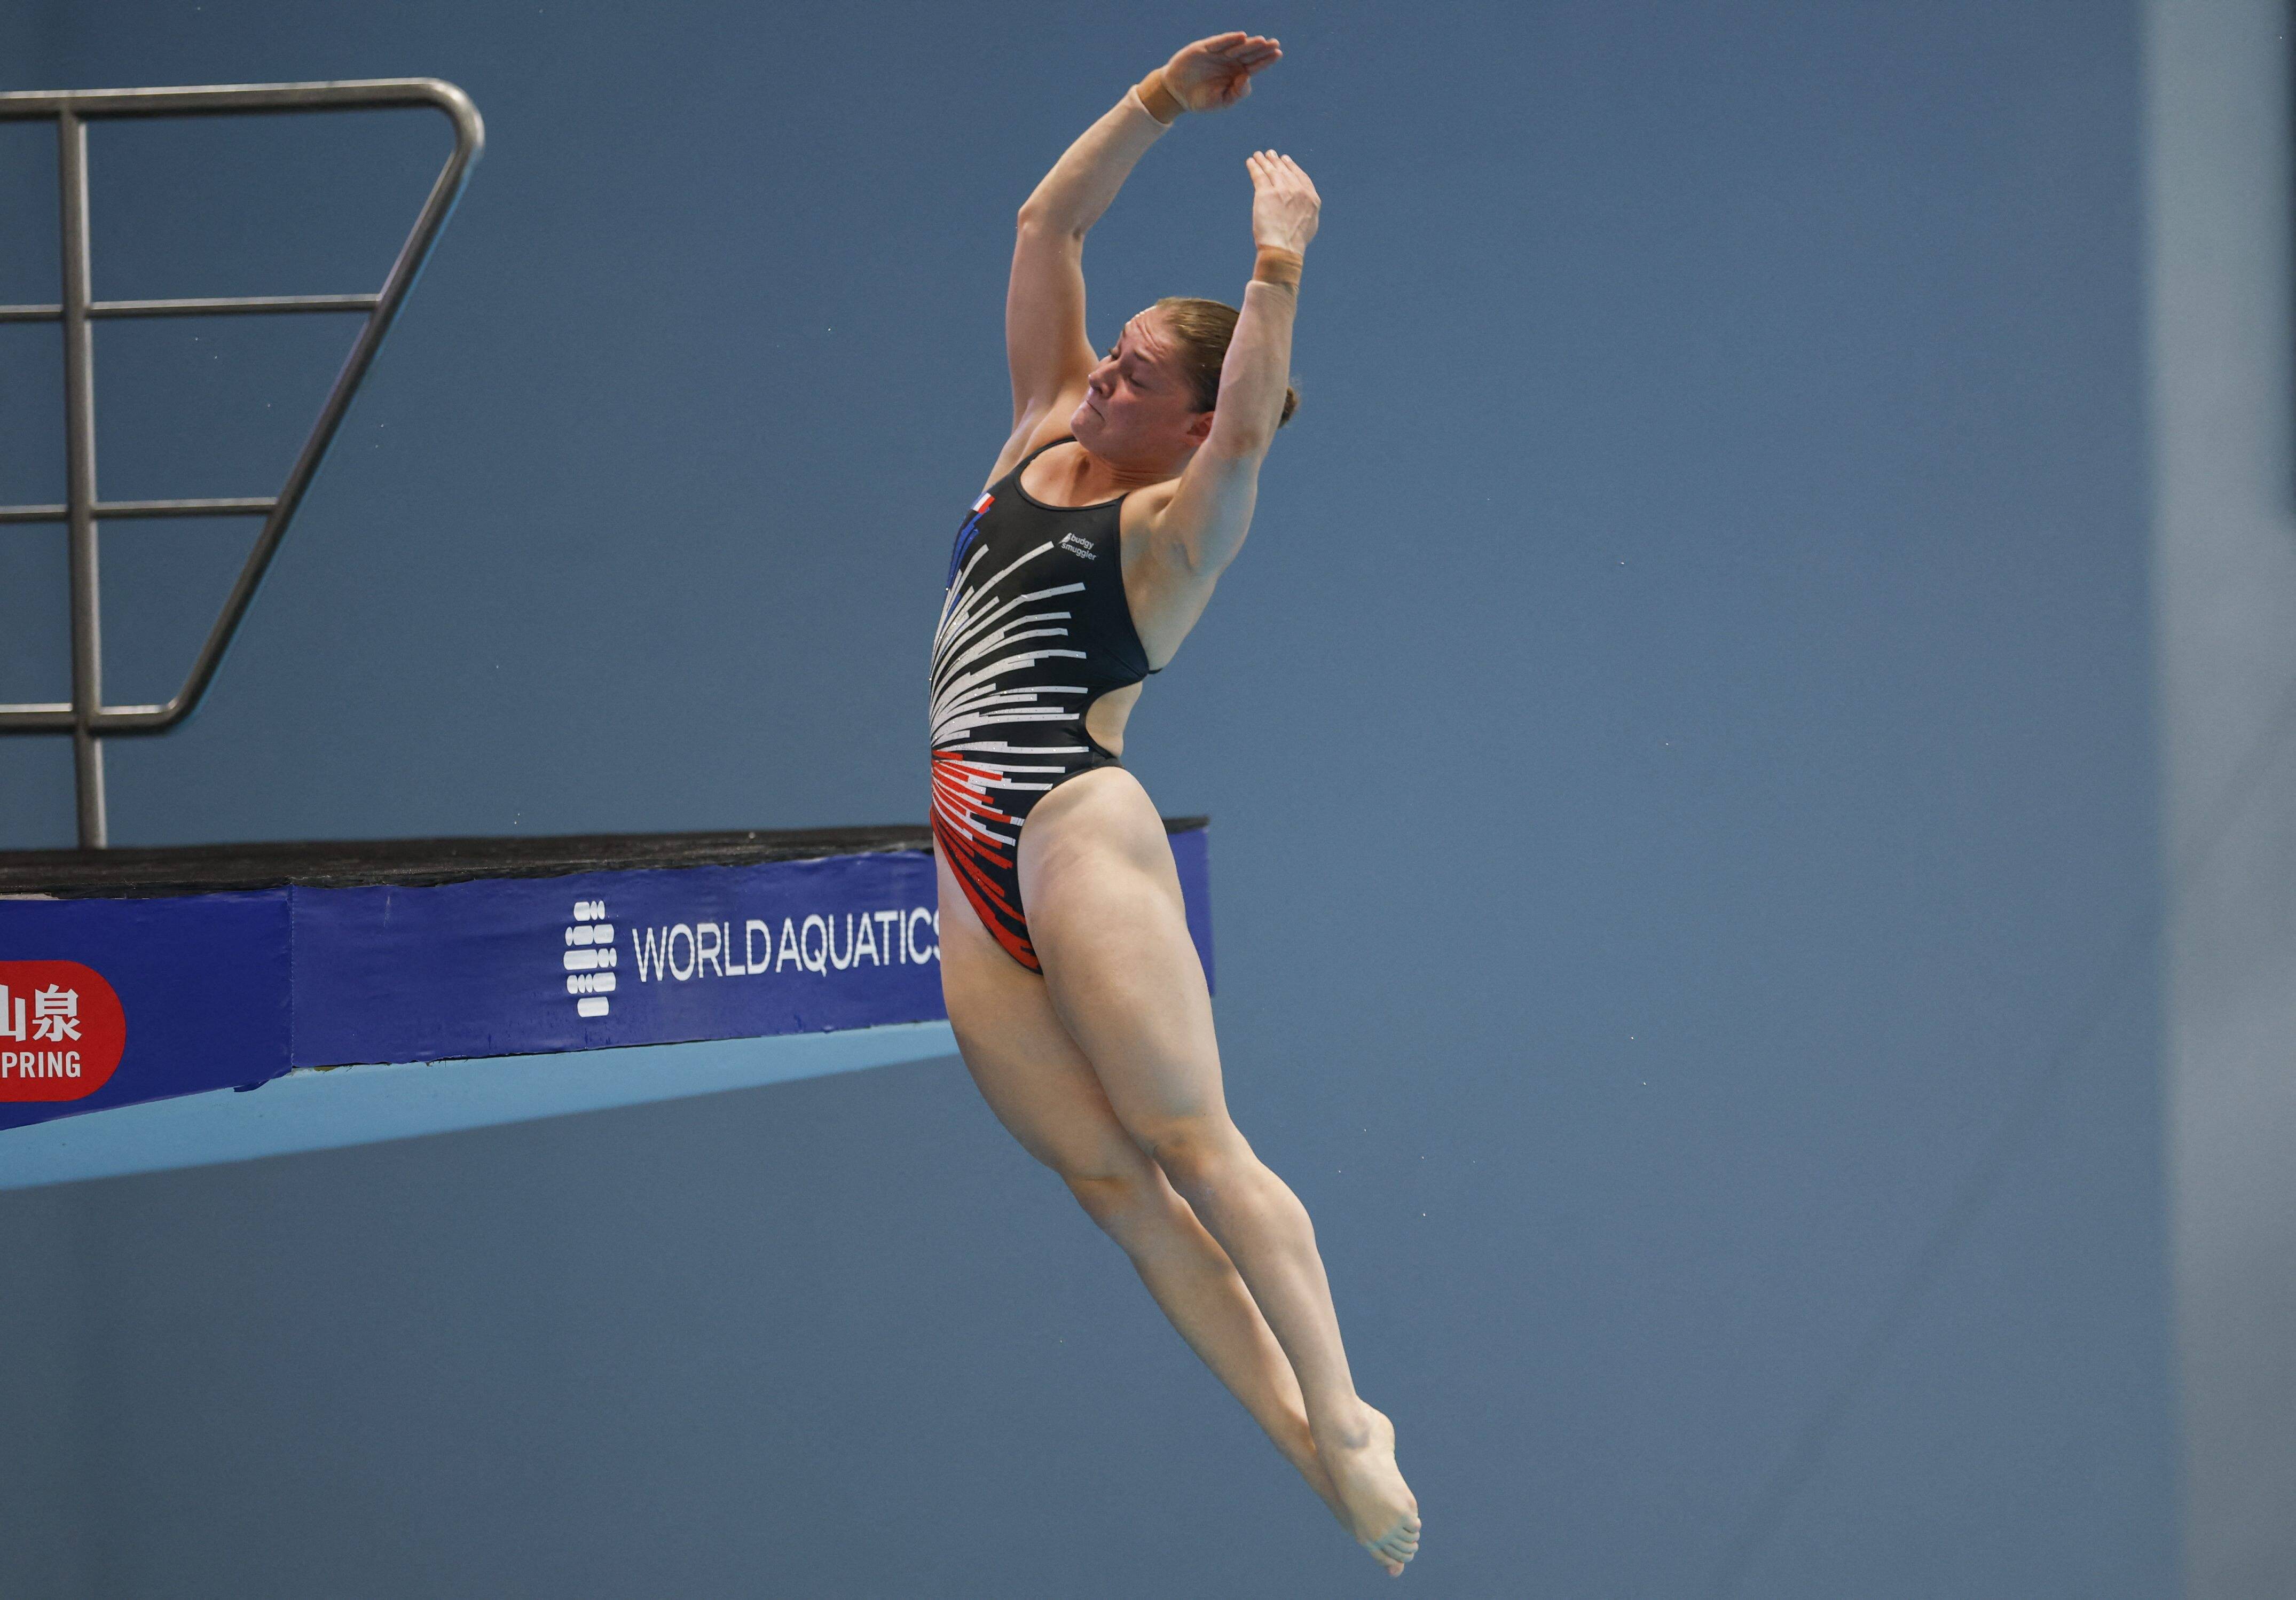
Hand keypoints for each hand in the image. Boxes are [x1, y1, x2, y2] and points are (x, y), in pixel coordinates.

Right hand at [1163, 31, 1281, 113]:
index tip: (1278, 54)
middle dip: (1262, 49)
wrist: (1177, 94)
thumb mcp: (1221, 101)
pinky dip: (1229, 39)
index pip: (1255, 66)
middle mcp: (1230, 62)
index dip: (1266, 60)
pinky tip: (1241, 37)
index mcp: (1237, 75)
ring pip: (1237, 47)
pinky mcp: (1205, 48)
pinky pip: (1219, 43)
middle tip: (1275, 43)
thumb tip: (1247, 77)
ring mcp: (1218, 54)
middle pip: (1249, 54)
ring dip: (1249, 44)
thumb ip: (1236, 93)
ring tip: (1261, 41)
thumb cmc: (1201, 99)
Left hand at [1247, 150, 1319, 252]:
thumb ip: (1307, 210)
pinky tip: (1251, 162)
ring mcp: (1282, 190)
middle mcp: (1298, 190)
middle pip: (1285, 171)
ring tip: (1258, 155)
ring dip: (1263, 161)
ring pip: (1271, 171)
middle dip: (1276, 161)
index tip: (1286, 160)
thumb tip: (1303, 206)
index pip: (1301, 176)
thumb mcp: (1310, 224)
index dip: (1292, 166)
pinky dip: (1254, 166)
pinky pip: (1258, 175)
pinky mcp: (1266, 193)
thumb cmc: (1295, 242)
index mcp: (1311, 198)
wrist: (1284, 248)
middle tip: (1270, 154)